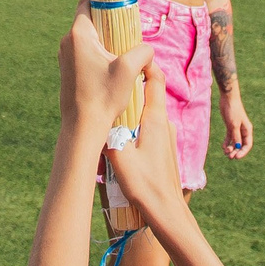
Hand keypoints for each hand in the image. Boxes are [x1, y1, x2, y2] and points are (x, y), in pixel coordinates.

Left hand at [58, 8, 149, 146]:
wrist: (82, 126)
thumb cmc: (103, 97)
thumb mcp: (129, 70)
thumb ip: (143, 51)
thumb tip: (147, 49)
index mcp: (78, 35)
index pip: (87, 3)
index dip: (105, 3)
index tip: (121, 13)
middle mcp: (67, 42)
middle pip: (89, 21)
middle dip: (108, 26)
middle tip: (126, 37)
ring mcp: (64, 56)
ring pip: (87, 38)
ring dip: (104, 43)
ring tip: (121, 56)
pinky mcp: (67, 69)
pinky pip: (83, 53)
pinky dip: (97, 55)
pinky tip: (110, 70)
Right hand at [105, 59, 190, 225]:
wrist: (168, 212)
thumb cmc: (146, 185)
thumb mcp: (118, 158)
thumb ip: (108, 135)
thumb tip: (96, 120)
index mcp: (156, 119)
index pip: (155, 79)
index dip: (146, 63)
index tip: (130, 54)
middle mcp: (164, 123)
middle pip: (150, 93)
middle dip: (133, 83)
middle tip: (112, 79)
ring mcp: (167, 136)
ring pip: (149, 112)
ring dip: (133, 107)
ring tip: (112, 108)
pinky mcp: (165, 149)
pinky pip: (150, 127)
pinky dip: (137, 124)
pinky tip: (123, 135)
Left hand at [221, 89, 253, 159]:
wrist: (228, 98)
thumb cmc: (233, 110)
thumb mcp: (234, 124)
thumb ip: (236, 136)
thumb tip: (238, 147)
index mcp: (247, 130)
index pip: (247, 145)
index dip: (243, 152)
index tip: (236, 157)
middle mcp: (243, 131)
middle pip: (241, 145)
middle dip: (236, 151)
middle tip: (229, 157)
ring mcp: (236, 129)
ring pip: (234, 142)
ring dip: (230, 148)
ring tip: (225, 152)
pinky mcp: (230, 126)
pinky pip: (229, 137)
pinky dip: (226, 143)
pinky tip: (223, 147)